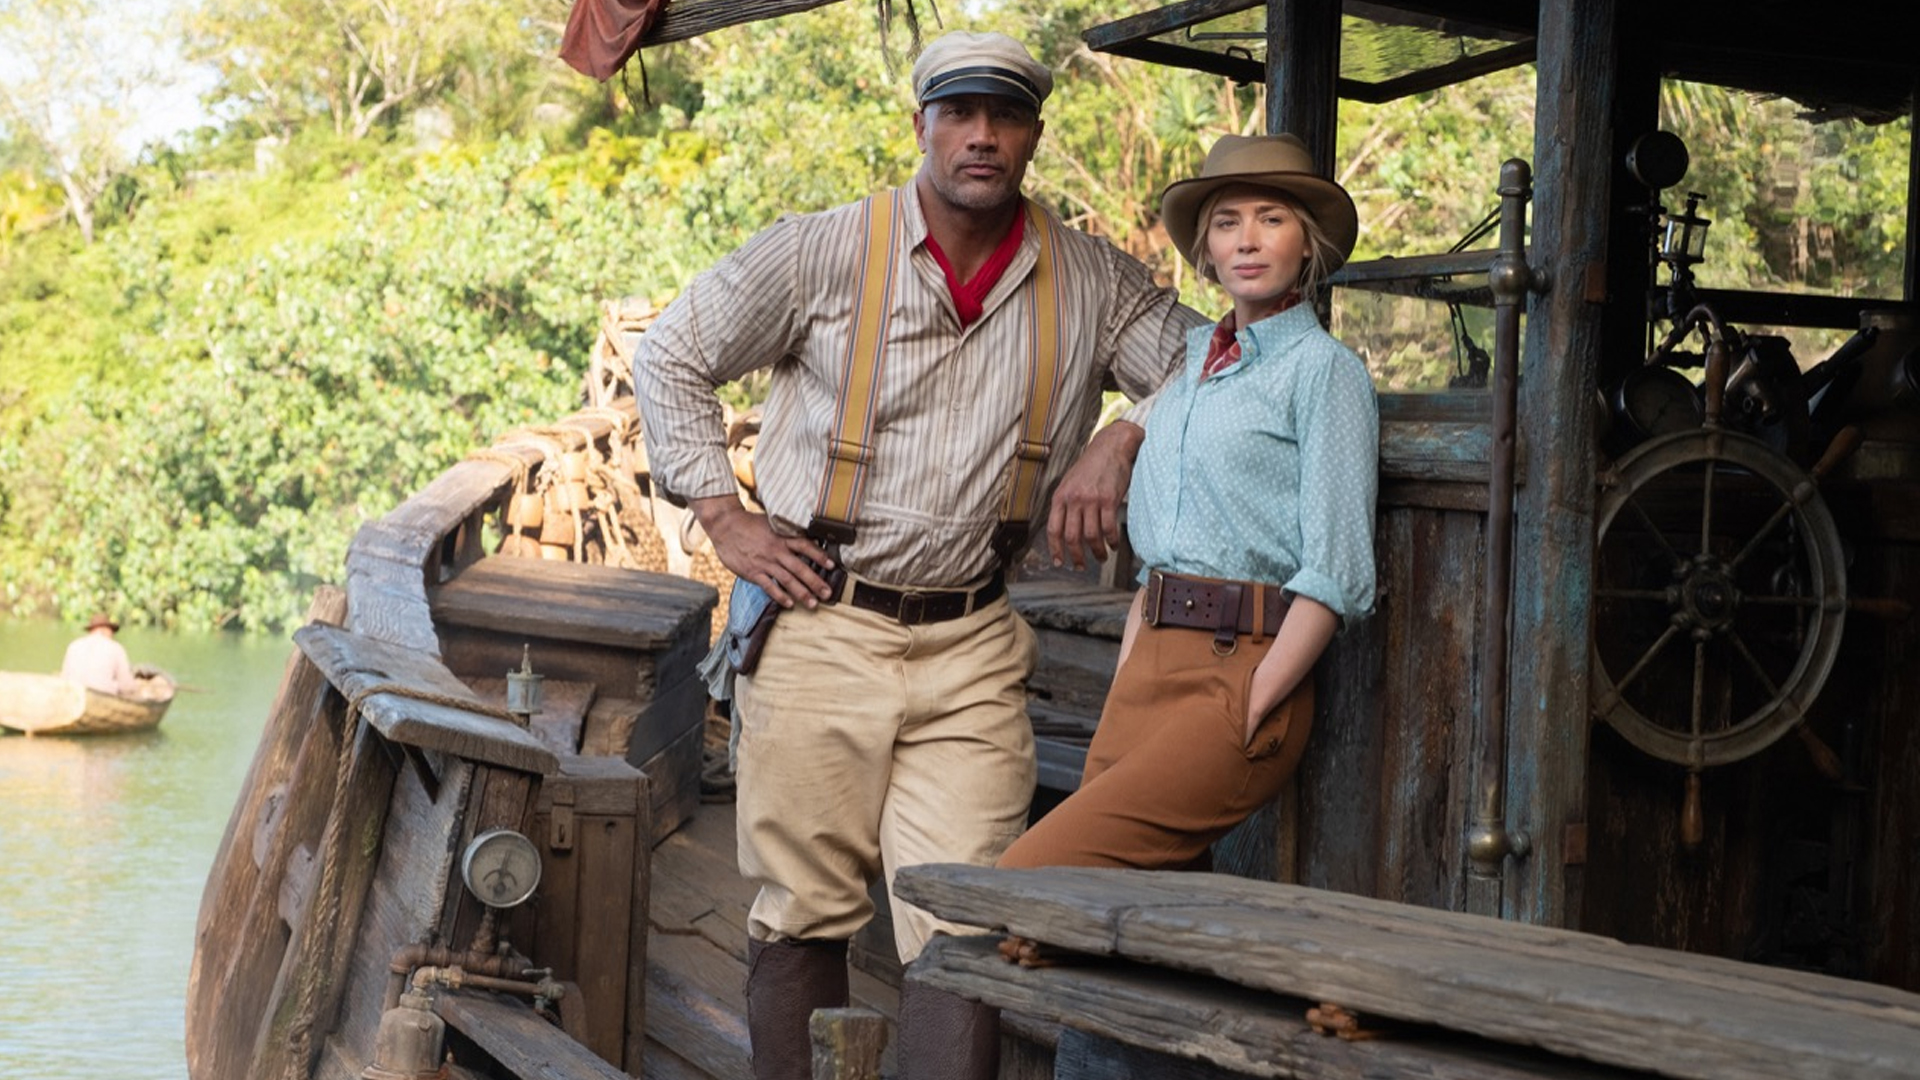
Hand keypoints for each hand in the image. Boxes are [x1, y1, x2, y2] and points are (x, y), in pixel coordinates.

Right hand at [692, 495, 835, 608]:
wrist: (725, 526)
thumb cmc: (748, 524)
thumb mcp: (770, 523)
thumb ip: (785, 533)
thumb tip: (802, 539)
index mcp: (782, 537)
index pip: (805, 546)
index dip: (819, 556)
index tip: (832, 566)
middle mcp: (776, 550)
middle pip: (800, 567)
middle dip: (816, 582)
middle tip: (828, 593)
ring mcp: (764, 562)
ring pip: (787, 579)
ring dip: (801, 593)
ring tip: (813, 603)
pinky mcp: (753, 572)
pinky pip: (769, 586)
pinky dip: (779, 596)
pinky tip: (789, 604)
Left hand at [1047, 421, 1143, 569]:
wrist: (1111, 447)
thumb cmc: (1091, 466)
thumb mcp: (1070, 482)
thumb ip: (1065, 504)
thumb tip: (1063, 530)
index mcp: (1060, 496)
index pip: (1053, 529)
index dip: (1055, 549)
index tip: (1059, 562)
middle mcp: (1074, 499)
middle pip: (1072, 537)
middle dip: (1076, 556)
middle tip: (1081, 566)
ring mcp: (1091, 500)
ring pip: (1091, 536)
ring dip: (1097, 552)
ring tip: (1101, 557)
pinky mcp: (1109, 499)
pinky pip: (1109, 528)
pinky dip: (1111, 540)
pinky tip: (1113, 545)